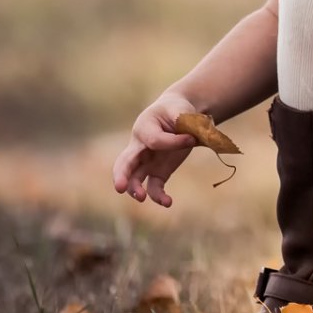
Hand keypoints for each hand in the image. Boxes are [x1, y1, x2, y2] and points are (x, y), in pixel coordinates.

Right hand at [111, 93, 200, 207]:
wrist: (178, 114)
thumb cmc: (176, 110)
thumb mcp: (181, 110)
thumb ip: (184, 122)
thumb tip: (192, 138)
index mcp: (143, 128)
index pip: (154, 140)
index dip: (173, 142)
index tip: (191, 139)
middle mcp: (139, 147)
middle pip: (125, 163)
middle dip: (121, 175)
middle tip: (120, 187)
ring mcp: (146, 161)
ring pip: (135, 178)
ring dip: (136, 189)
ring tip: (141, 197)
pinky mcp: (157, 171)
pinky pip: (153, 186)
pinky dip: (158, 195)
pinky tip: (168, 202)